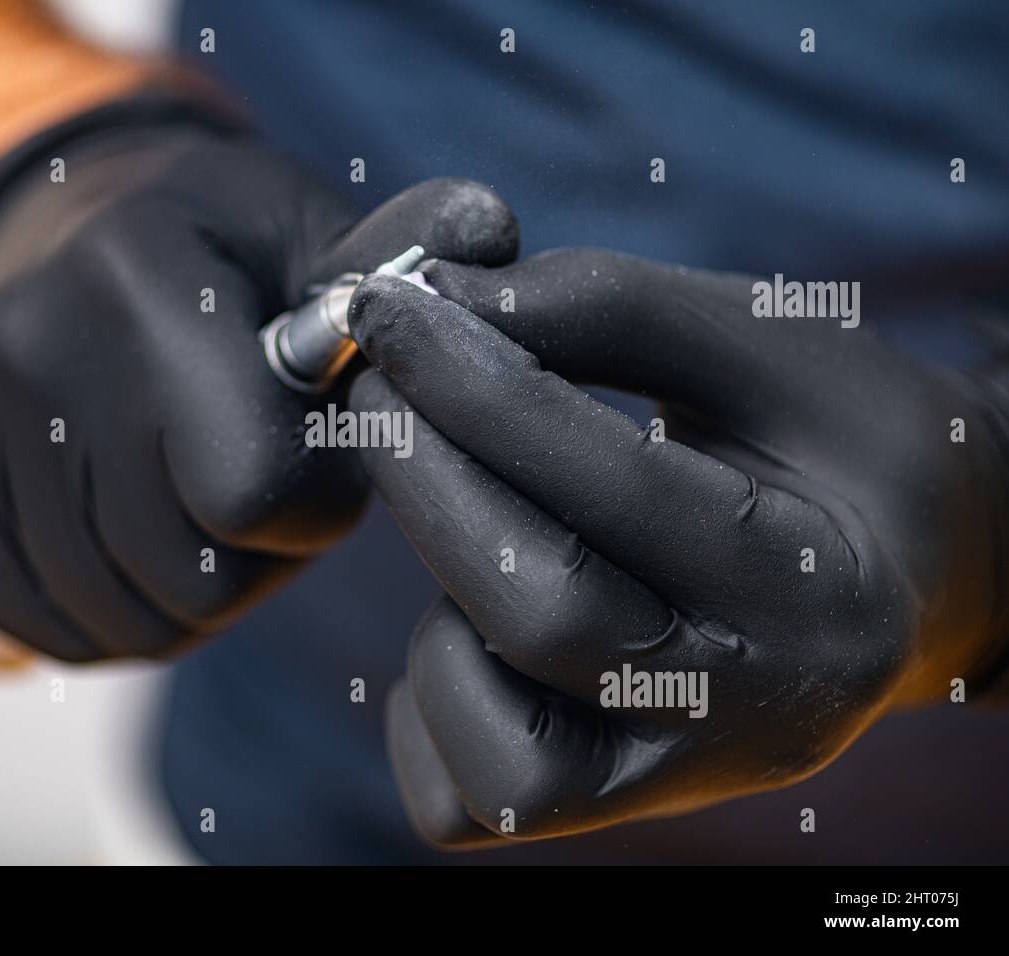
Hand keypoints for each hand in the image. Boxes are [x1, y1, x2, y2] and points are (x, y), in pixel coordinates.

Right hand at [0, 108, 517, 660]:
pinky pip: (49, 634)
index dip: (314, 501)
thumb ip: (405, 261)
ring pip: (122, 624)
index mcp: (140, 280)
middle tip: (246, 477)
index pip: (255, 495)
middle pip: (189, 579)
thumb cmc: (217, 253)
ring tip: (182, 492)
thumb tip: (490, 238)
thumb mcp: (316, 237)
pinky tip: (116, 523)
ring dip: (184, 588)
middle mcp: (26, 349)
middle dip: (252, 556)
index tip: (310, 451)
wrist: (60, 233)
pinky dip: (108, 609)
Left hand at [347, 248, 1008, 845]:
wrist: (909, 570)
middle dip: (427, 480)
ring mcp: (677, 785)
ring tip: (465, 517)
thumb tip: (431, 299)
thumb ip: (606, 309)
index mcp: (822, 590)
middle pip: (542, 617)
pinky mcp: (606, 811)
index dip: (481, 389)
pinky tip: (467, 614)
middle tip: (373, 383)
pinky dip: (434, 700)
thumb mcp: (764, 341)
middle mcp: (755, 719)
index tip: (390, 308)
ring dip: (439, 609)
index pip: (621, 491)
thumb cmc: (833, 440)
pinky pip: (469, 801)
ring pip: (501, 754)